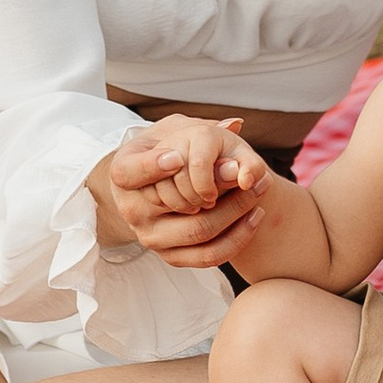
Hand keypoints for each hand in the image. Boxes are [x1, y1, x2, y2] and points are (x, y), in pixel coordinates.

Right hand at [100, 117, 269, 262]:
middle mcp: (131, 209)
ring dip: (236, 211)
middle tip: (250, 171)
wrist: (160, 187)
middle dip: (222, 186)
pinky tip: (255, 215)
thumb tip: (235, 125)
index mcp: (123, 173)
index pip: (129, 172)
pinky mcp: (170, 257)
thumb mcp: (176, 131)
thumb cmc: (168, 149)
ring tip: (259, 190)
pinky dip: (238, 237)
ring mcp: (150, 236)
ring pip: (198, 230)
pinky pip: (208, 256)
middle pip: (178, 202)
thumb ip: (200, 126)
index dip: (151, 166)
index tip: (178, 157)